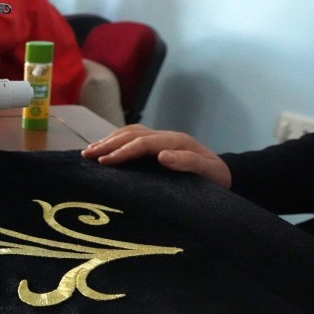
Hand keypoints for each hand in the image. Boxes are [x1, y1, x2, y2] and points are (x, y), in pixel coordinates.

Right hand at [81, 124, 232, 188]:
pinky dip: (115, 142)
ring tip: (88, 151)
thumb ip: (188, 163)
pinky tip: (104, 149)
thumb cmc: (217, 181)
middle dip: (108, 144)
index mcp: (177, 142)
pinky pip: (132, 138)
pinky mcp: (158, 145)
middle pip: (132, 134)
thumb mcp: (209, 174)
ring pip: (130, 133)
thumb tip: (161, 156)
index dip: (122, 151)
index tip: (103, 162)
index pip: (143, 143)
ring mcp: (161, 139)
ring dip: (108, 140)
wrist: (226, 177)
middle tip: (86, 155)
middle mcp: (167, 137)